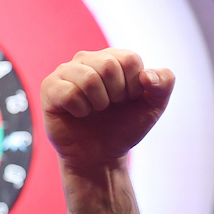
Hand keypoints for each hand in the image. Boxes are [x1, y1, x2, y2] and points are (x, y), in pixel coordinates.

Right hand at [41, 49, 174, 169]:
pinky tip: (79, 114)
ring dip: (99, 103)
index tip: (129, 99)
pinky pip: (69, 93)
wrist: (101, 155)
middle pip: (108, 65)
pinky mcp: (50, 88)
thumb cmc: (125, 126)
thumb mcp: (154, 106)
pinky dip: (81, 110)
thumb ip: (164, 84)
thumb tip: (147, 75)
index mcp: (114, 58)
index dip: (135, 86)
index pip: (130, 59)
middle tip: (110, 105)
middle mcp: (88, 59)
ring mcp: (66, 71)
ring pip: (88, 78)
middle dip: (117, 94)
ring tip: (95, 109)